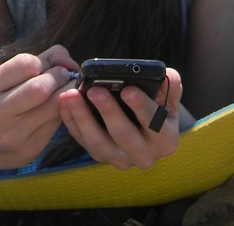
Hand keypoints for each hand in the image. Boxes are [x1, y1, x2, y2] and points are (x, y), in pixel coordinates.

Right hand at [0, 45, 78, 171]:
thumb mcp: (3, 79)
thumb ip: (38, 61)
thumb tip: (69, 63)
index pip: (26, 64)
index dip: (46, 62)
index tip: (50, 66)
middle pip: (41, 87)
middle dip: (60, 77)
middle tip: (65, 77)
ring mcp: (13, 133)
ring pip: (54, 106)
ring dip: (68, 93)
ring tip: (67, 90)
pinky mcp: (30, 148)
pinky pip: (57, 124)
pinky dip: (65, 111)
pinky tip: (61, 108)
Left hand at [59, 67, 182, 170]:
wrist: (145, 129)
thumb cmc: (156, 107)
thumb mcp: (168, 98)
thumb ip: (170, 85)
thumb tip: (167, 74)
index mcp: (165, 140)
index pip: (155, 124)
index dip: (141, 106)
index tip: (127, 89)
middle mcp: (144, 155)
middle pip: (124, 135)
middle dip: (108, 111)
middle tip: (94, 90)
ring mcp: (120, 159)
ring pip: (98, 143)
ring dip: (82, 117)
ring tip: (70, 95)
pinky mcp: (100, 156)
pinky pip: (82, 141)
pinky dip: (71, 121)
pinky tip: (63, 102)